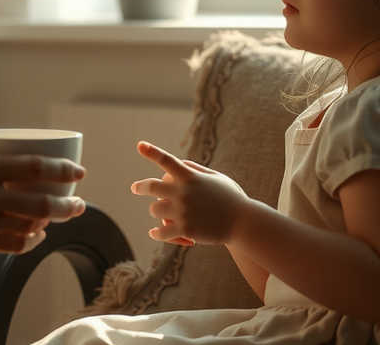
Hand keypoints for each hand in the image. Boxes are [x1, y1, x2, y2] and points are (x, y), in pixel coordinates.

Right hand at [0, 147, 86, 255]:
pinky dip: (27, 241)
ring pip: (28, 227)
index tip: (78, 172)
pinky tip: (34, 236)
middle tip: (79, 202)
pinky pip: (9, 245)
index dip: (61, 170)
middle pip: (39, 202)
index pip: (31, 168)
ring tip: (60, 218)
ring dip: (50, 224)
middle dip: (67, 204)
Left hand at [130, 141, 249, 245]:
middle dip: (140, 187)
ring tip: (165, 217)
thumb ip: (196, 169)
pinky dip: (156, 233)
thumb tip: (179, 163)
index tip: (140, 145)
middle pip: (151, 186)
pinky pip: (160, 232)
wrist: (244, 223)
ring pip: (154, 210)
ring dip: (158, 212)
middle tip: (135, 188)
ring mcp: (182, 211)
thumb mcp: (216, 178)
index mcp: (190, 177)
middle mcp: (183, 192)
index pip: (167, 160)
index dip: (152, 152)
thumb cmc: (231, 198)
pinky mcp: (185, 229)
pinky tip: (154, 232)